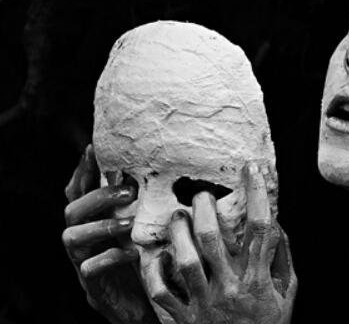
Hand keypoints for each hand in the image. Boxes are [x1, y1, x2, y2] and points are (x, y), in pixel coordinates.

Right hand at [62, 145, 158, 323]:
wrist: (145, 305)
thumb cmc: (147, 260)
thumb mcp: (145, 228)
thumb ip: (146, 205)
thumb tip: (171, 170)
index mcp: (94, 221)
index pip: (79, 191)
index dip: (83, 170)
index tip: (94, 148)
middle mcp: (83, 239)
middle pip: (72, 211)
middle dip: (98, 197)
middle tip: (128, 191)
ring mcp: (83, 262)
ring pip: (72, 237)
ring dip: (101, 225)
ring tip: (130, 223)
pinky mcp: (93, 287)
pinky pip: (88, 269)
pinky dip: (109, 258)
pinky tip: (131, 253)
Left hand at [148, 162, 296, 323]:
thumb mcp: (287, 295)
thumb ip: (283, 259)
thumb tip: (277, 224)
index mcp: (258, 280)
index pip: (261, 227)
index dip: (258, 193)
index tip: (253, 169)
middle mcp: (229, 288)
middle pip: (213, 238)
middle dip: (205, 208)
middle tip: (202, 196)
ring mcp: (203, 303)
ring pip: (184, 259)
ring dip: (179, 232)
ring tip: (179, 217)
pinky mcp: (182, 318)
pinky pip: (160, 290)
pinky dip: (155, 270)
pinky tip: (159, 255)